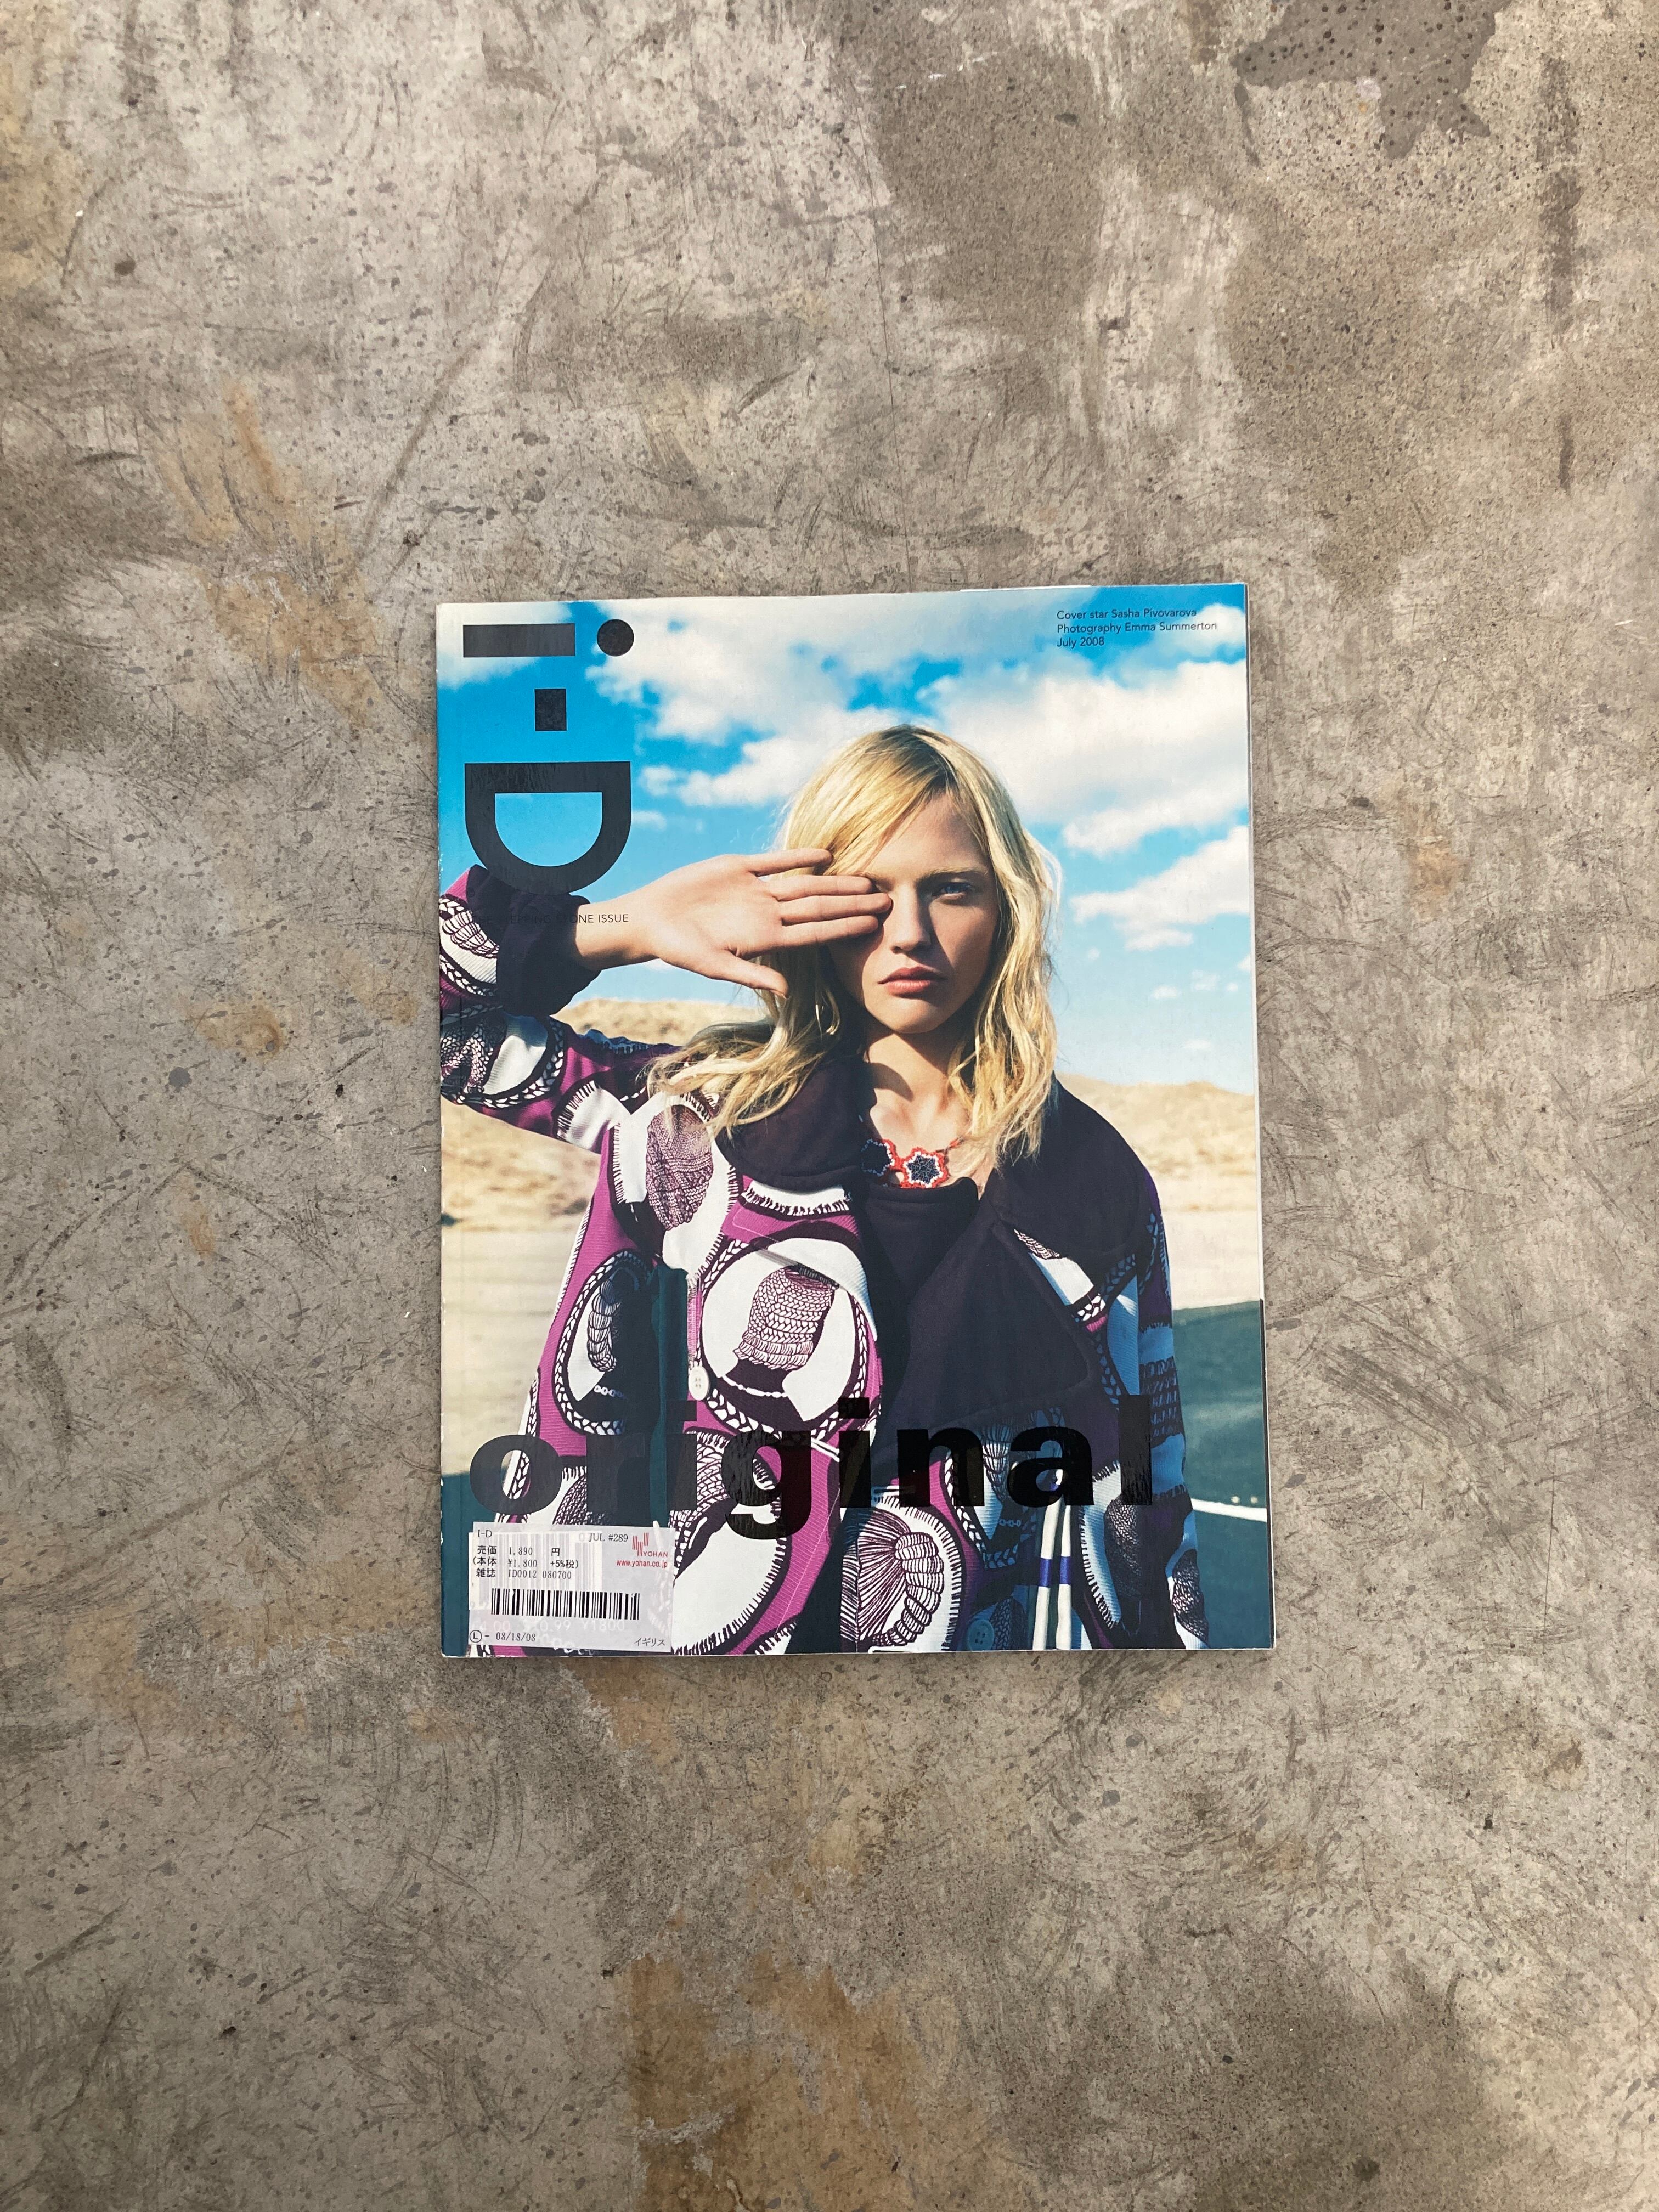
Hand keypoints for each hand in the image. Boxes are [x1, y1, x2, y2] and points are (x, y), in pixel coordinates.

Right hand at [573, 849, 889, 993]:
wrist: (650, 919)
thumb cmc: (679, 948)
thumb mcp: (713, 965)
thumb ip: (751, 973)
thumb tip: (785, 990)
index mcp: (765, 937)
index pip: (815, 932)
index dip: (845, 928)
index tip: (874, 926)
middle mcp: (767, 913)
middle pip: (818, 907)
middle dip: (852, 905)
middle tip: (888, 900)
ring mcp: (756, 891)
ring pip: (805, 885)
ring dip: (835, 883)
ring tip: (866, 880)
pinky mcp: (739, 868)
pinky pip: (775, 862)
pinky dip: (799, 857)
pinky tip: (826, 854)